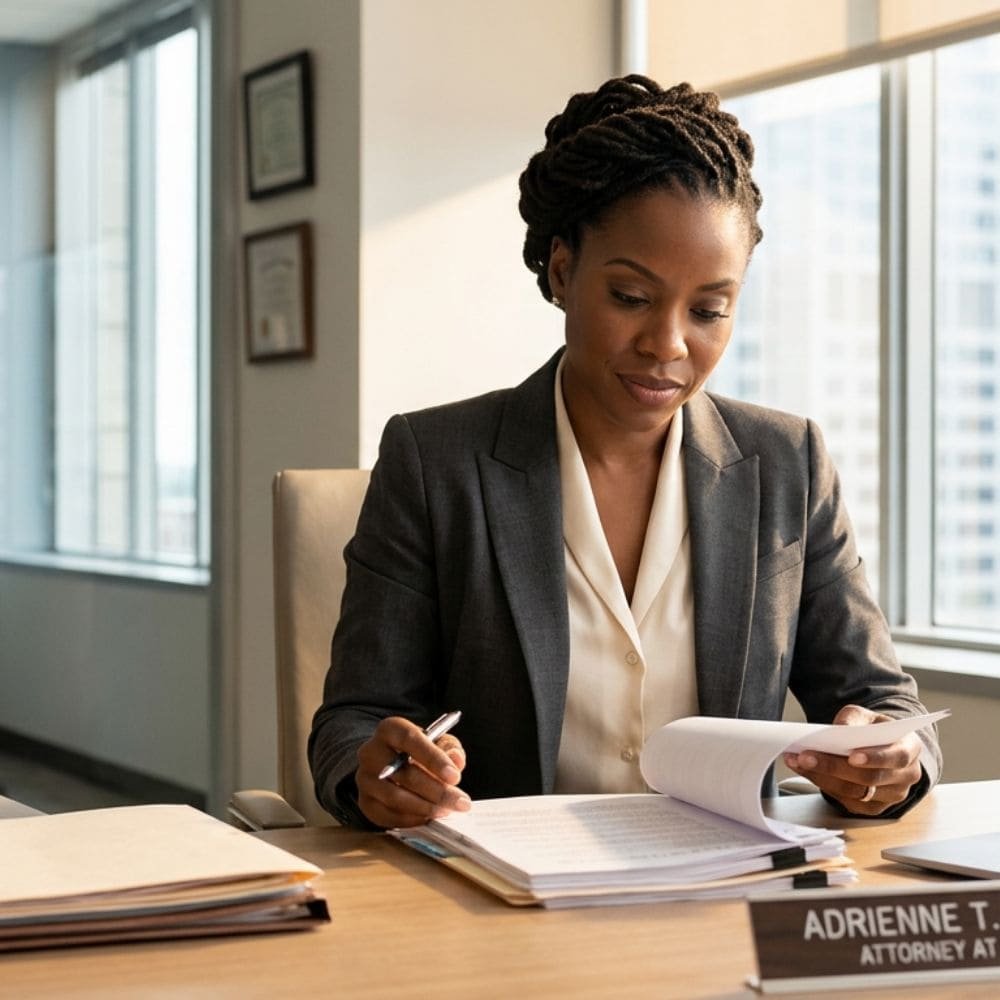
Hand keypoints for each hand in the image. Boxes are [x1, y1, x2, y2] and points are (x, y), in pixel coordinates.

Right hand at [355, 716, 470, 827]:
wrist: (390, 764)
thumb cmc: (418, 751)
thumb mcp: (437, 741)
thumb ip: (449, 748)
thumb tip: (456, 760)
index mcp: (390, 729)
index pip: (409, 739)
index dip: (433, 758)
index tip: (454, 776)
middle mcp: (371, 752)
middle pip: (403, 773)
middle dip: (437, 790)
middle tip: (460, 801)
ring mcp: (364, 778)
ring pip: (395, 797)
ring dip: (425, 807)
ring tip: (447, 810)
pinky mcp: (365, 802)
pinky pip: (388, 815)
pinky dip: (412, 819)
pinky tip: (429, 816)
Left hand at [782, 704, 923, 815]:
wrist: (879, 747)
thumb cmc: (873, 730)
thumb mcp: (865, 716)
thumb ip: (853, 719)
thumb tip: (840, 731)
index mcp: (909, 749)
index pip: (896, 757)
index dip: (874, 758)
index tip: (851, 756)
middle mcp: (906, 777)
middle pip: (870, 779)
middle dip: (834, 767)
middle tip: (805, 756)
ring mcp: (891, 796)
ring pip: (855, 793)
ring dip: (822, 777)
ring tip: (797, 761)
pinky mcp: (873, 807)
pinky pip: (847, 801)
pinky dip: (823, 785)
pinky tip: (805, 771)